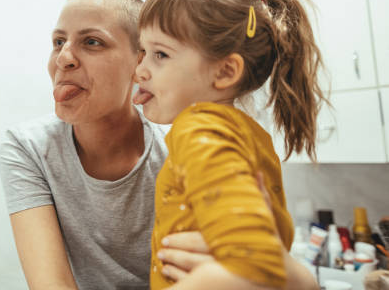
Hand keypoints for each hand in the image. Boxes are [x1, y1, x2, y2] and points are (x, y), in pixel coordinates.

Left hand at [158, 172, 275, 282]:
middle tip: (161, 249)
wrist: (288, 280)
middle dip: (175, 254)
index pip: (202, 242)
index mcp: (234, 244)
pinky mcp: (223, 287)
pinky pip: (199, 286)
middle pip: (195, 260)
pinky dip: (183, 280)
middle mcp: (229, 264)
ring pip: (195, 275)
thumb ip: (260, 196)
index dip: (182, 241)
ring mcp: (226, 279)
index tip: (166, 238)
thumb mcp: (268, 220)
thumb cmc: (275, 246)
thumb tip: (258, 172)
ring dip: (176, 268)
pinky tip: (172, 274)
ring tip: (163, 261)